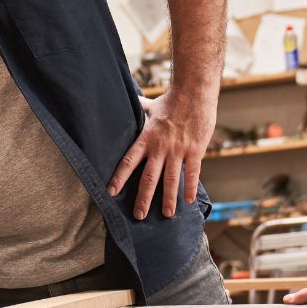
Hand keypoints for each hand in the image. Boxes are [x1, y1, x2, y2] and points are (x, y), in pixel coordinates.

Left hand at [108, 90, 213, 219]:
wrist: (194, 91)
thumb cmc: (172, 99)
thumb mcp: (152, 105)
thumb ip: (140, 108)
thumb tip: (130, 101)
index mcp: (146, 138)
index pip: (128, 162)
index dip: (119, 178)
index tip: (111, 193)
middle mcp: (160, 147)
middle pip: (148, 178)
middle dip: (143, 199)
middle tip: (139, 216)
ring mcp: (178, 150)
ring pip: (170, 180)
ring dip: (168, 199)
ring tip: (167, 215)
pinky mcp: (195, 150)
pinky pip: (192, 173)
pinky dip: (190, 188)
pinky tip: (188, 201)